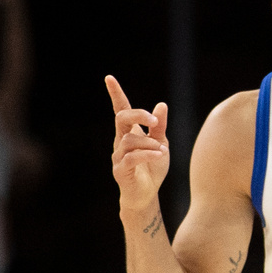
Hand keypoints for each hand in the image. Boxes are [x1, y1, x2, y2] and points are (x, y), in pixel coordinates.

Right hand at [106, 75, 168, 211]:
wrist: (147, 194)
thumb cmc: (153, 167)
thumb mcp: (161, 143)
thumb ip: (160, 127)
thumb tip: (161, 104)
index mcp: (130, 132)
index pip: (120, 110)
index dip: (115, 94)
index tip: (109, 78)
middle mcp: (120, 141)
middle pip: (121, 118)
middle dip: (138, 115)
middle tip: (155, 121)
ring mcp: (118, 156)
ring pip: (130, 140)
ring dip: (149, 142)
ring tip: (161, 150)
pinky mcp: (120, 170)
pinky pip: (132, 157)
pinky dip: (147, 154)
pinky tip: (159, 155)